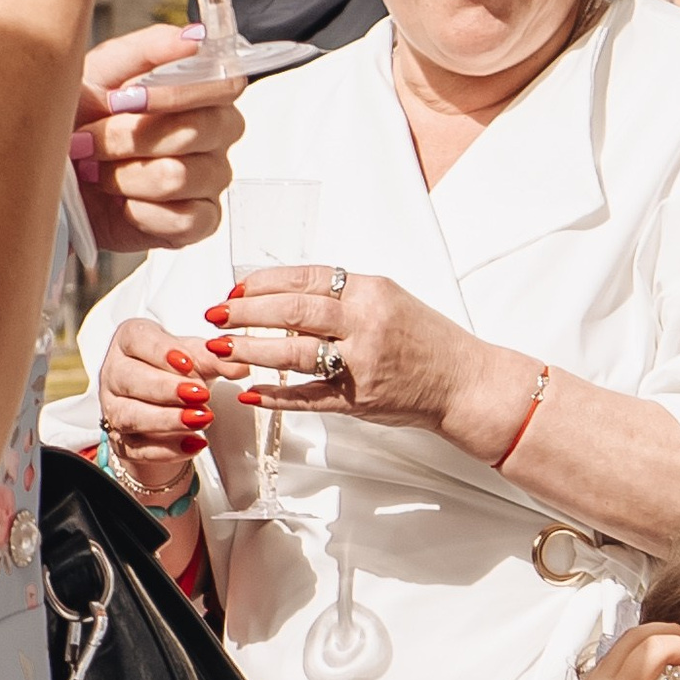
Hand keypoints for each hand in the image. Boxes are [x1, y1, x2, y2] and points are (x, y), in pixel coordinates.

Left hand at [71, 25, 246, 252]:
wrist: (51, 176)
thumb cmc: (79, 121)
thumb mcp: (100, 73)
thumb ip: (146, 52)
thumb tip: (193, 38)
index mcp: (201, 93)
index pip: (224, 84)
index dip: (175, 94)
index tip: (125, 99)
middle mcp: (215, 135)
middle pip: (197, 131)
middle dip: (129, 137)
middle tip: (90, 139)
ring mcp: (210, 181)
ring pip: (179, 176)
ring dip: (125, 176)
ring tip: (99, 171)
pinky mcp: (199, 223)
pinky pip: (183, 219)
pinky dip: (139, 212)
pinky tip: (121, 203)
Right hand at [96, 316, 208, 510]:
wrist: (165, 406)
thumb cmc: (175, 372)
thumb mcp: (198, 360)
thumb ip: (217, 361)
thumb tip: (241, 365)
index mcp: (130, 342)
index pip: (135, 339)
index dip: (160, 351)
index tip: (187, 362)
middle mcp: (115, 373)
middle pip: (129, 379)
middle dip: (166, 388)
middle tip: (201, 394)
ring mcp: (113, 408)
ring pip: (130, 416)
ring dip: (167, 420)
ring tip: (201, 420)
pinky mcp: (121, 440)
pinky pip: (138, 448)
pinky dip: (168, 449)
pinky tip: (195, 444)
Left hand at [209, 264, 540, 462]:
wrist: (465, 382)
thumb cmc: (426, 341)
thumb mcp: (388, 300)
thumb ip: (342, 297)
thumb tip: (285, 295)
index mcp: (369, 292)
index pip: (304, 279)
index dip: (262, 284)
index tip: (234, 289)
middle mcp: (365, 324)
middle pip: (292, 312)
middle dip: (246, 313)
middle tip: (214, 317)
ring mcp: (362, 364)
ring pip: (295, 354)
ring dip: (252, 351)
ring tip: (221, 350)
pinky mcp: (360, 401)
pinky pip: (309, 397)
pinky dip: (276, 396)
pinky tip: (250, 393)